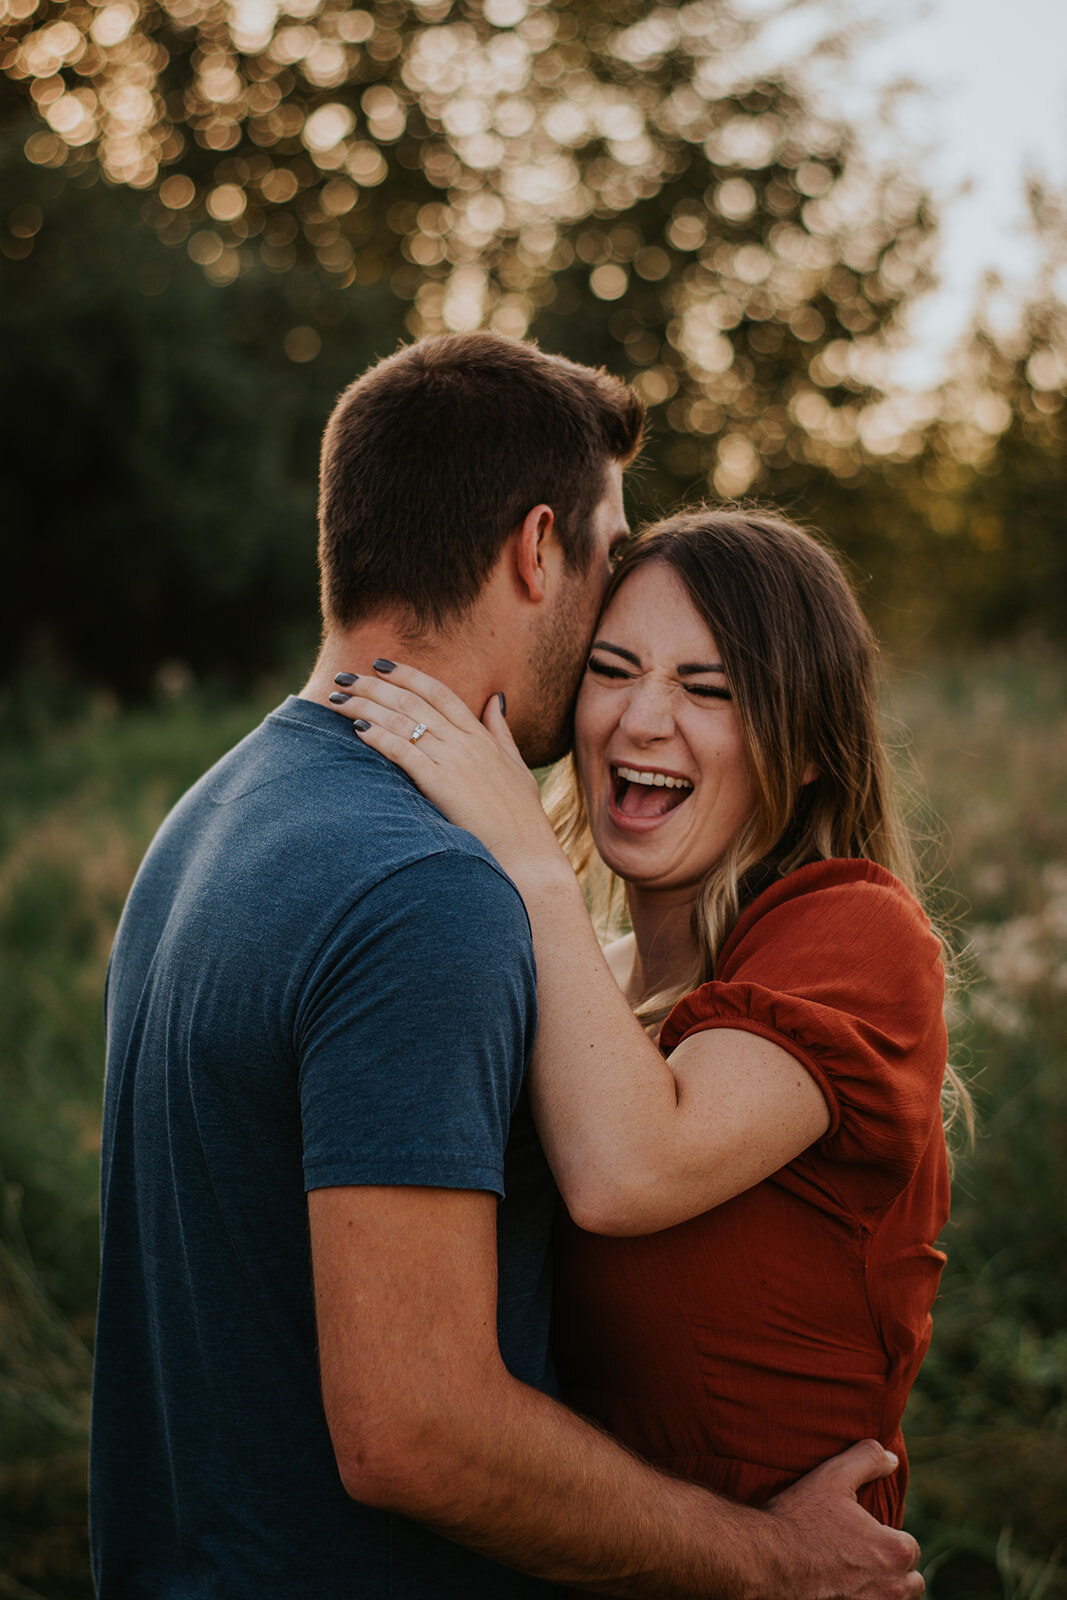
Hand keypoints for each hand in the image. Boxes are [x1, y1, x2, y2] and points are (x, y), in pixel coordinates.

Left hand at [327, 664, 565, 878]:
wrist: (527, 852)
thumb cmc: (522, 816)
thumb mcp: (516, 765)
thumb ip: (501, 730)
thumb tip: (496, 700)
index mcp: (481, 736)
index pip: (439, 692)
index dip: (408, 675)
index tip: (381, 665)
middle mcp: (466, 742)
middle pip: (412, 701)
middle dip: (374, 685)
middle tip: (345, 677)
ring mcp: (454, 762)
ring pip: (402, 722)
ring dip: (366, 707)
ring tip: (337, 701)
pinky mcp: (441, 785)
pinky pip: (404, 753)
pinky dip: (380, 737)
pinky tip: (357, 730)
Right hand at [761, 1440, 923, 1599]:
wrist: (764, 1561)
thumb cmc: (799, 1519)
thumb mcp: (833, 1476)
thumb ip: (868, 1459)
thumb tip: (891, 1458)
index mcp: (894, 1551)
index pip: (911, 1549)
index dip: (890, 1540)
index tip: (868, 1536)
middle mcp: (892, 1589)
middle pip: (911, 1583)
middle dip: (894, 1572)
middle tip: (864, 1559)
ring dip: (882, 1591)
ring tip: (856, 1577)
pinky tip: (842, 1591)